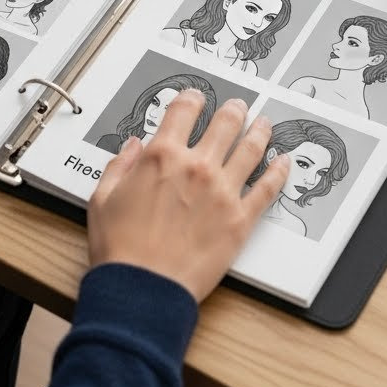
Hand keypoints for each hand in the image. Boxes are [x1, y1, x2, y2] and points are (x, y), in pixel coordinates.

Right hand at [88, 90, 289, 302]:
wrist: (143, 290)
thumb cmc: (120, 249)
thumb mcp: (103, 198)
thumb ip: (119, 166)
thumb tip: (132, 146)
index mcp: (162, 156)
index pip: (183, 111)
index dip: (192, 98)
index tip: (196, 97)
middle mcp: (196, 166)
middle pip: (225, 123)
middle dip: (233, 110)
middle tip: (238, 106)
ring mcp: (223, 192)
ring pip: (251, 148)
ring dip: (260, 131)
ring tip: (265, 123)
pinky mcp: (240, 220)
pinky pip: (267, 188)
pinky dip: (279, 171)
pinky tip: (284, 162)